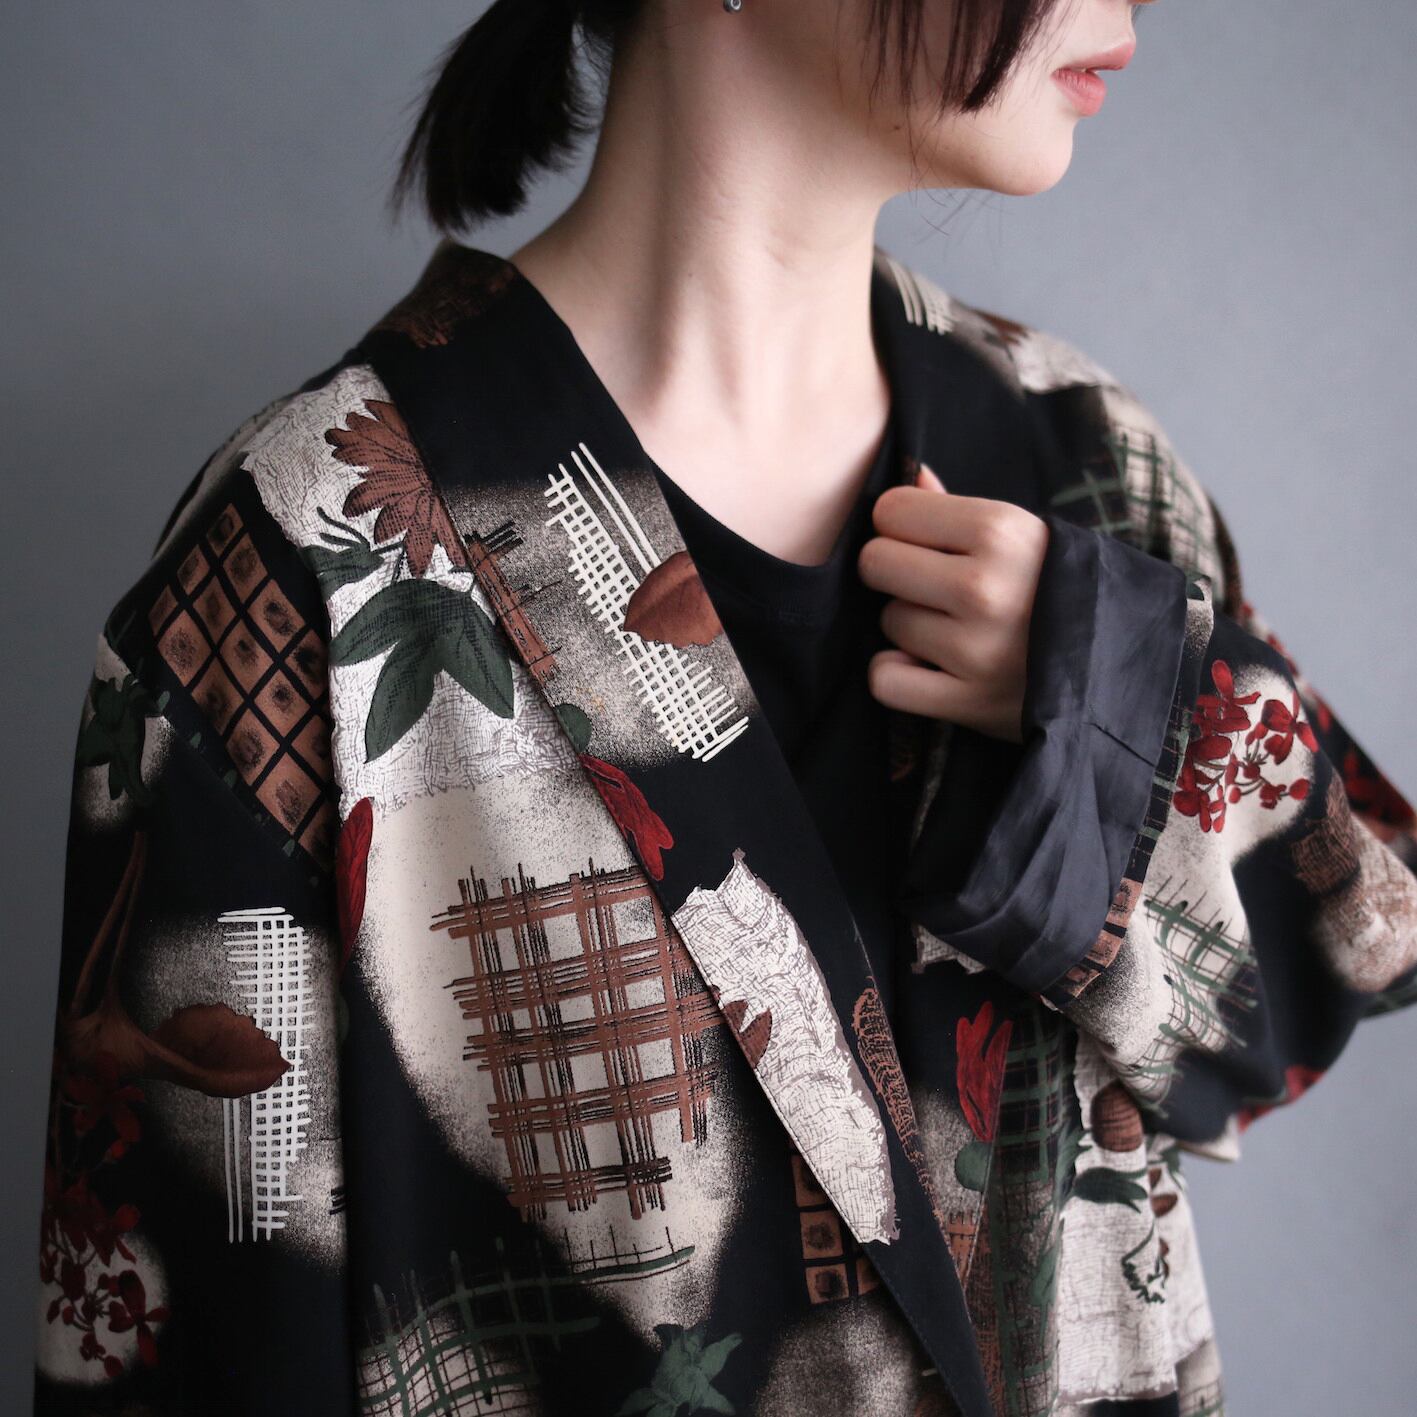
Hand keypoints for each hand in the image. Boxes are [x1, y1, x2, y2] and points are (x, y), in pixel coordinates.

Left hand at [857, 463, 1049, 742]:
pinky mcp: (967, 701)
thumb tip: (910, 476)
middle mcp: (985, 587)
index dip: (901, 526)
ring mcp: (974, 649)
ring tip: (953, 629)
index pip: (891, 510)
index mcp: (1000, 532)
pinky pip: (884, 680)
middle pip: (875, 562)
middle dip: (896, 574)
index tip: (925, 543)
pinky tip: (927, 667)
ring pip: (886, 620)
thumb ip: (958, 509)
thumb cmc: (1059, 590)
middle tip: (931, 587)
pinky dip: (896, 676)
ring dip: (907, 626)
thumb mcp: (1024, 537)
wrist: (1123, 666)